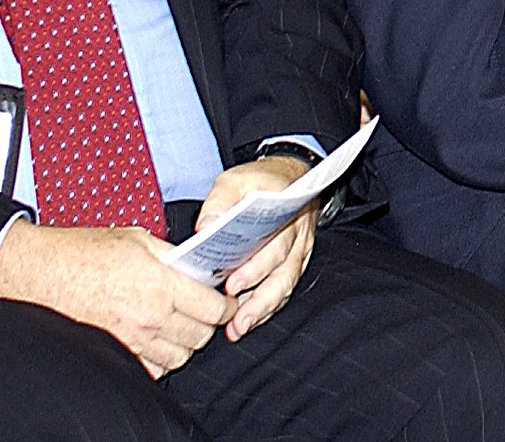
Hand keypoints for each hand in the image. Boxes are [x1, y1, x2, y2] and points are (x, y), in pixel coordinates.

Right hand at [0, 219, 232, 377]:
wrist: (40, 273)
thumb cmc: (83, 252)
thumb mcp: (137, 238)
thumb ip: (171, 255)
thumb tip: (195, 263)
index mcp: (161, 285)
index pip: (213, 309)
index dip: (226, 305)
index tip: (226, 300)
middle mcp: (151, 318)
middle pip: (201, 336)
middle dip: (208, 324)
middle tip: (204, 310)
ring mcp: (132, 340)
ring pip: (179, 357)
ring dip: (186, 343)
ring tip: (181, 325)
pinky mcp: (115, 352)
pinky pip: (153, 369)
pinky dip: (161, 359)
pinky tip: (156, 340)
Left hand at [203, 155, 317, 339]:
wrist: (289, 177)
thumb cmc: (260, 182)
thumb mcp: (236, 180)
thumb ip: (220, 201)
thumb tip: (206, 227)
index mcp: (286, 212)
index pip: (275, 244)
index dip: (256, 267)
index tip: (233, 283)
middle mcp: (297, 236)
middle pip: (283, 272)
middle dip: (259, 298)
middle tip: (237, 318)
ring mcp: (298, 252)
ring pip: (285, 285)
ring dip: (263, 309)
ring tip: (240, 327)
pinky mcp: (293, 264)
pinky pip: (283, 289)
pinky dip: (266, 308)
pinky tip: (247, 321)